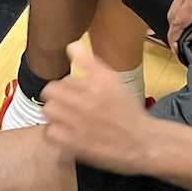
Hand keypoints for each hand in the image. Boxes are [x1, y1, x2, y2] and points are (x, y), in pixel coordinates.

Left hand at [41, 41, 155, 175]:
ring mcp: (78, 123)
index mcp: (95, 83)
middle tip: (65, 103)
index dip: (66, 85)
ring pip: (49, 110)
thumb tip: (71, 46)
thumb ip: (90, 62)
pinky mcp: (75, 143)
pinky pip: (51, 132)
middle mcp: (86, 100)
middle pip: (51, 91)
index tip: (72, 92)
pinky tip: (64, 132)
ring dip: (54, 112)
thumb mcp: (112, 80)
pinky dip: (55, 131)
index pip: (64, 78)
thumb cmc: (128, 111)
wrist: (142, 142)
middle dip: (56, 96)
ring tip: (63, 117)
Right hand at [165, 0, 191, 56]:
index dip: (174, 38)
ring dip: (179, 19)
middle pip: (172, 14)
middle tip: (180, 42)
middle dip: (175, 30)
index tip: (176, 48)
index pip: (176, 23)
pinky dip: (183, 8)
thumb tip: (187, 39)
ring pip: (174, 6)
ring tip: (188, 28)